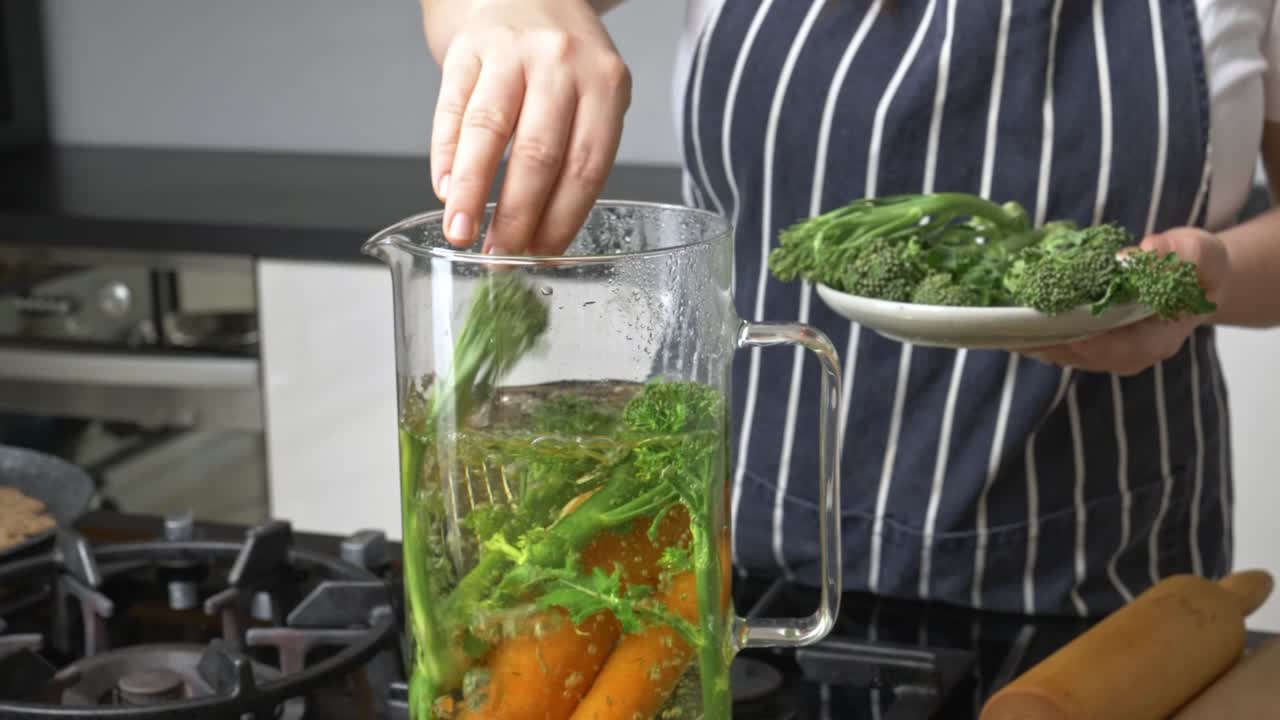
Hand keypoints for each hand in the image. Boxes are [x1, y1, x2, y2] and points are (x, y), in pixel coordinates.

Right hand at [425, 0, 630, 255]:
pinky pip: (452, 109)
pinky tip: (443, 188)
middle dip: (516, 215)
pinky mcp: (468, 48)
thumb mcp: (593, 95)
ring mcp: (512, 52)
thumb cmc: (562, 61)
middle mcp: (561, 64)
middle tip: (501, 257)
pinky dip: (444, 155)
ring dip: (470, 190)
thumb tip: (541, 234)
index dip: (561, 219)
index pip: (586, 166)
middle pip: (539, 154)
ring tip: (460, 232)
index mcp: (606, 84)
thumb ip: (576, 151)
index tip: (542, 257)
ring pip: (488, 131)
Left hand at [1022, 227, 1230, 375]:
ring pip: (1062, 351)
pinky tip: (1005, 318)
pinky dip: (1030, 331)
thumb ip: (1184, 254)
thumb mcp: (1201, 254)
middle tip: (1013, 327)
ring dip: (1031, 338)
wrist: (1185, 280)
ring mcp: (1103, 351)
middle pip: (1082, 355)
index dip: (1093, 341)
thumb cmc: (1193, 268)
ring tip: (1000, 323)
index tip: (1063, 328)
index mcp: (1158, 339)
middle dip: (1048, 341)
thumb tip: (1143, 254)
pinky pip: (1054, 341)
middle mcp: (1127, 353)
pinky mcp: (1084, 340)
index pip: (1123, 349)